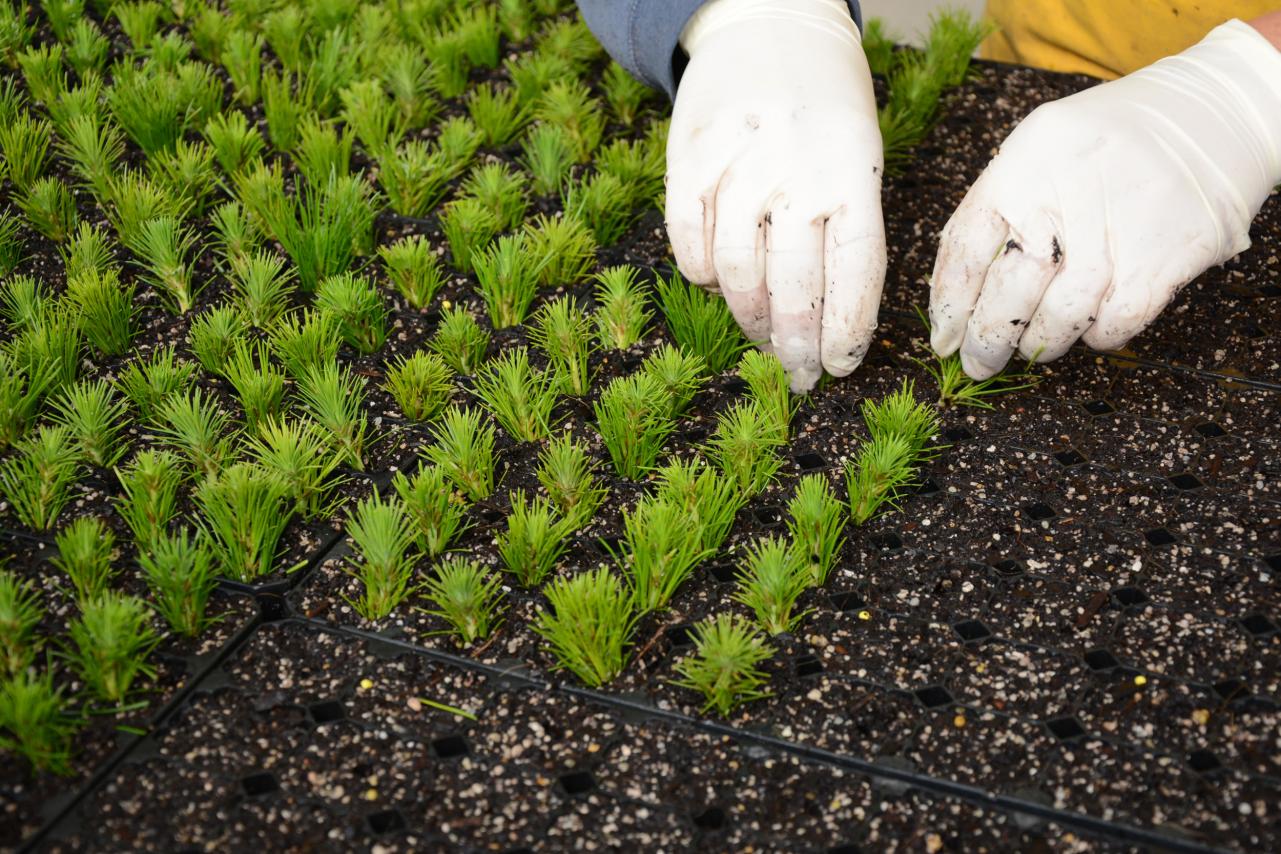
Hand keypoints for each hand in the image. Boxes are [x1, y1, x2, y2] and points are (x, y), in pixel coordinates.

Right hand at [667, 0, 884, 391]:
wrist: (769, 22)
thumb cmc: (824, 107)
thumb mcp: (857, 156)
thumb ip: (843, 229)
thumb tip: (823, 326)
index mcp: (854, 171)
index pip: (855, 271)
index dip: (846, 330)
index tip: (838, 369)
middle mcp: (799, 167)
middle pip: (793, 283)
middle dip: (794, 345)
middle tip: (797, 375)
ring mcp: (741, 160)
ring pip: (736, 269)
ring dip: (747, 315)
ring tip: (759, 335)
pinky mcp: (691, 154)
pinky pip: (687, 238)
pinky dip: (699, 273)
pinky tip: (714, 283)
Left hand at [929, 20, 1280, 379]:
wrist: (1210, 115)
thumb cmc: (1107, 144)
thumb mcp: (1039, 151)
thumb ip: (999, 212)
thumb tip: (958, 300)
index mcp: (1025, 162)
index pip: (965, 247)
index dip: (948, 304)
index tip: (942, 339)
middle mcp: (1068, 191)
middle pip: (1010, 288)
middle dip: (987, 338)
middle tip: (977, 362)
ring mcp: (1120, 224)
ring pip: (1062, 314)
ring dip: (1040, 343)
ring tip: (1032, 349)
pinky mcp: (1168, 254)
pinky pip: (1117, 321)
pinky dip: (1098, 336)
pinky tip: (1090, 328)